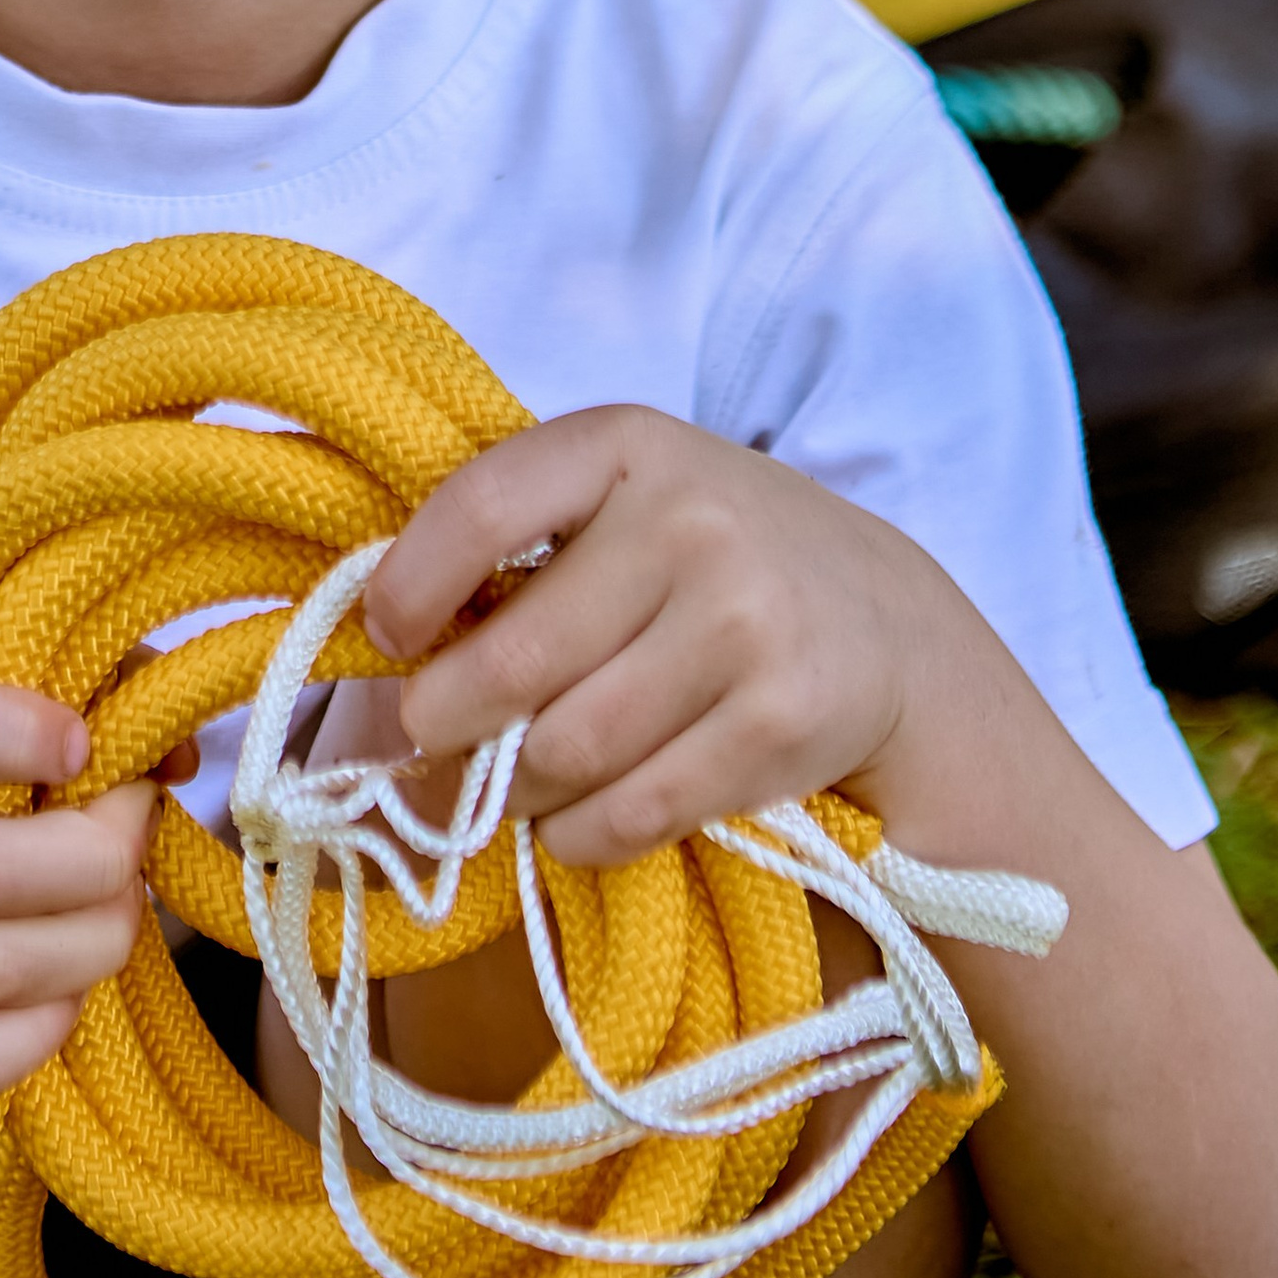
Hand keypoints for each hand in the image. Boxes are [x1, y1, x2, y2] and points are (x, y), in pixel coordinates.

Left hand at [364, 407, 982, 871]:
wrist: (888, 625)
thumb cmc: (712, 558)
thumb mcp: (626, 502)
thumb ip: (522, 544)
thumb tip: (390, 651)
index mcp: (627, 444)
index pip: (483, 506)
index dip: (412, 583)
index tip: (389, 636)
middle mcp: (689, 522)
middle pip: (513, 663)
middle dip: (444, 722)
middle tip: (430, 740)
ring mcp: (743, 623)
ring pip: (566, 750)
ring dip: (513, 788)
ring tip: (506, 781)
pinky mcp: (779, 725)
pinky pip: (631, 811)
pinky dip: (578, 834)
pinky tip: (573, 819)